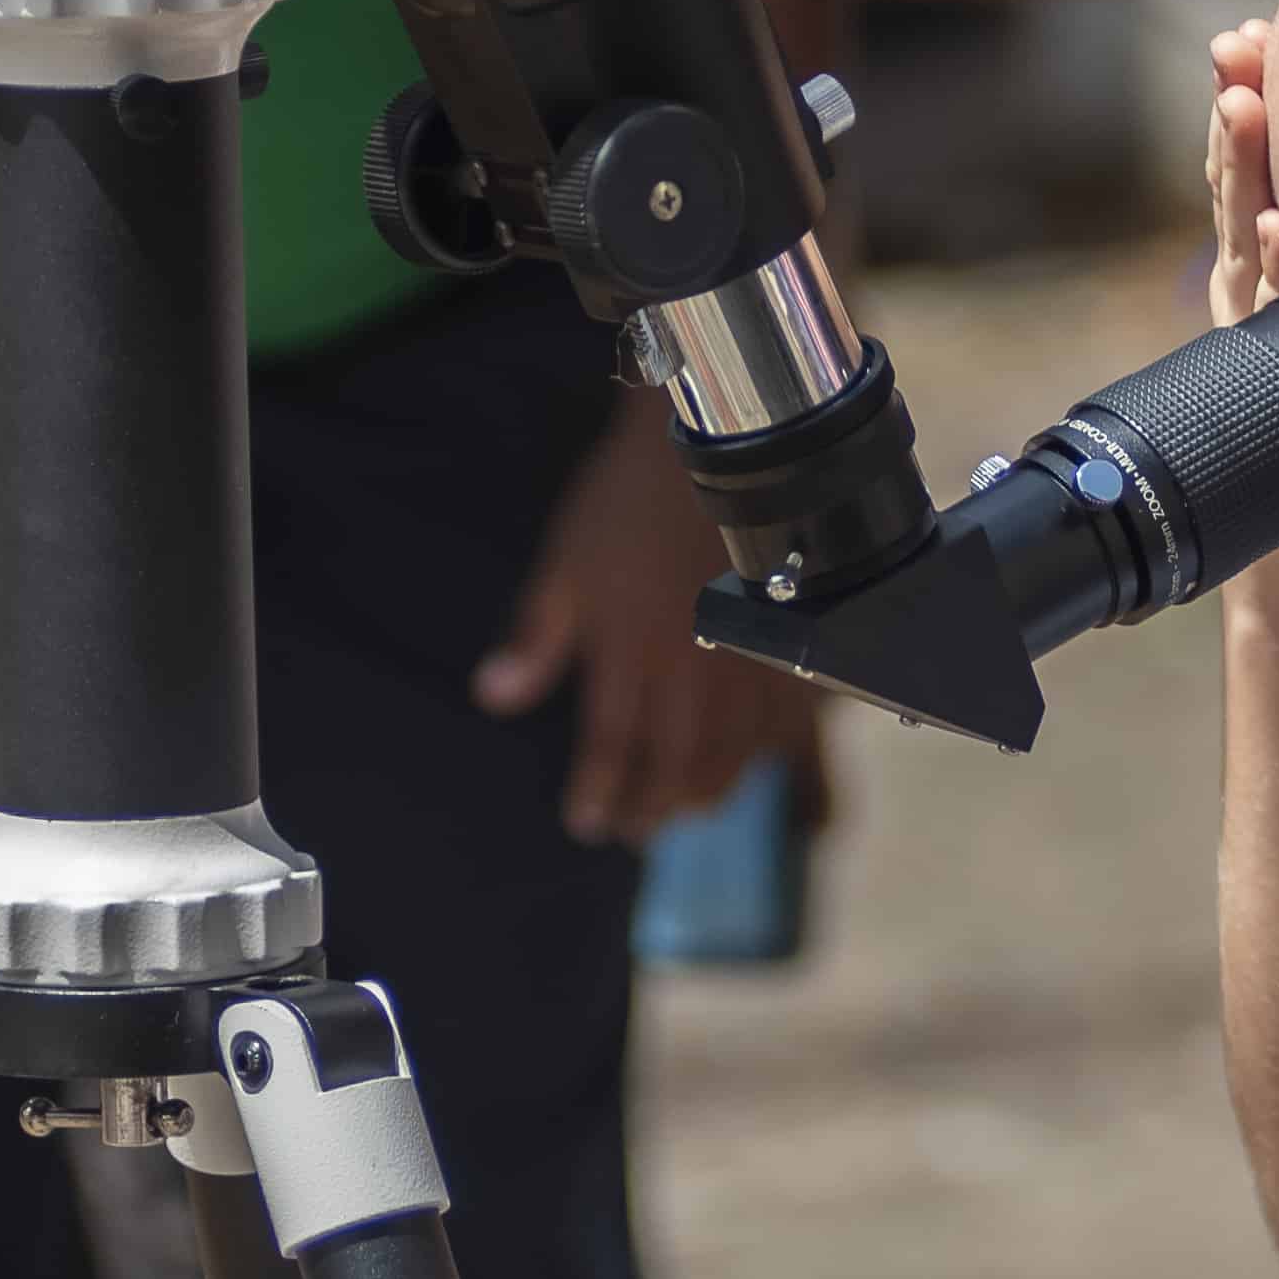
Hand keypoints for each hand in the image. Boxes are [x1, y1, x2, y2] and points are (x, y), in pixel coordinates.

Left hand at [475, 397, 822, 846]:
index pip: (611, 748)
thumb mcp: (564, 563)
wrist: (711, 446)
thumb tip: (494, 696)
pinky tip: (753, 763)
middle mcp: (689, 668)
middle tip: (635, 832)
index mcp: (629, 652)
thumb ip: (536, 637)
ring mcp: (744, 659)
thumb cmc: (627, 500)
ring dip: (706, 790)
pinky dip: (766, 753)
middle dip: (652, 807)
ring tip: (685, 809)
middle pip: (675, 764)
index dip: (598, 793)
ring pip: (732, 752)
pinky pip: (784, 719)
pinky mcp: (784, 641)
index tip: (585, 824)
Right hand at [1203, 14, 1278, 332]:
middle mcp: (1251, 282)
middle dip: (1236, 113)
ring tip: (1243, 105)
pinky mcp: (1274, 367)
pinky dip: (1275, 266)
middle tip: (1236, 47)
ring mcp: (1260, 322)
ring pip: (1247, 230)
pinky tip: (1275, 228)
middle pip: (1238, 181)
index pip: (1246, 161)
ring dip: (1244, 167)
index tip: (1251, 34)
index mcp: (1259, 254)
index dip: (1246, 98)